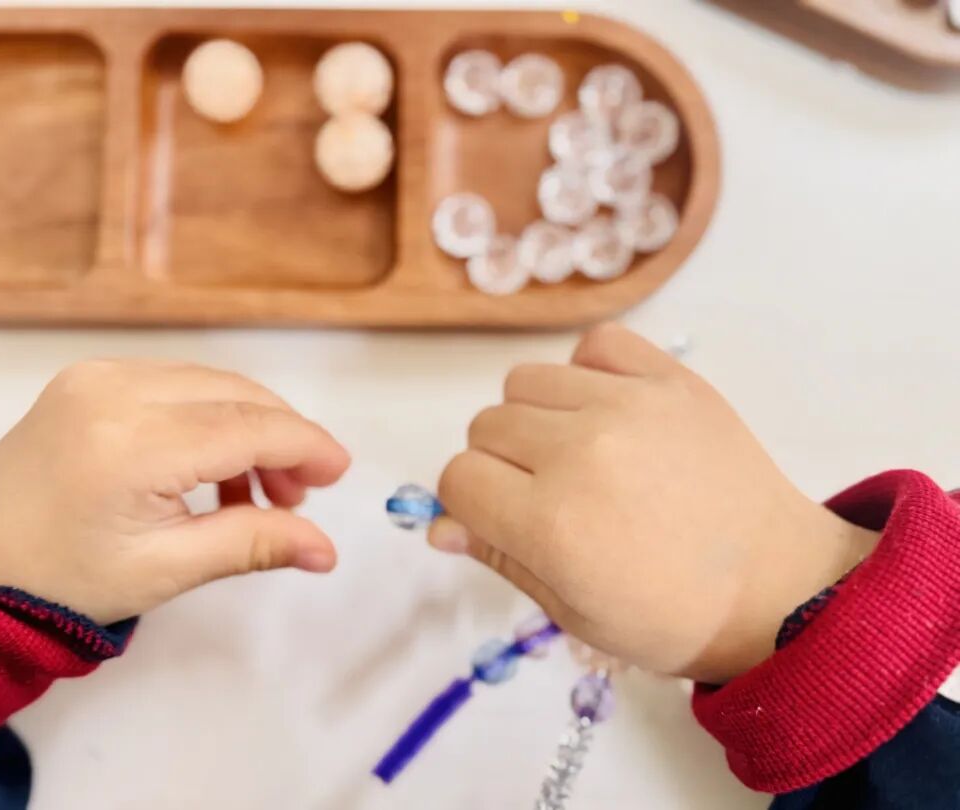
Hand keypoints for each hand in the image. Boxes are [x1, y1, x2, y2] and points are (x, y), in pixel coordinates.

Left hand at [0, 360, 350, 625]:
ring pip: (210, 383)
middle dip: (281, 438)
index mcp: (131, 444)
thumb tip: (327, 550)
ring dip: (248, 427)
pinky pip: (176, 383)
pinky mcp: (90, 376)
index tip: (340, 473)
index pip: (246, 426)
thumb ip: (252, 545)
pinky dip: (210, 417)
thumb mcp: (166, 570)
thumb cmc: (64, 579)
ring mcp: (98, 375)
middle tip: (298, 497)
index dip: (304, 445)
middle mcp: (114, 390)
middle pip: (234, 394)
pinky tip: (214, 468)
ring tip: (258, 493)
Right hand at [429, 324, 878, 682]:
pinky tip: (607, 412)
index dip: (468, 503)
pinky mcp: (672, 380)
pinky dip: (587, 372)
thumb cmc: (671, 617)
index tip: (500, 518)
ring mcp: (630, 406)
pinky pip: (595, 345)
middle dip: (500, 465)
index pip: (457, 478)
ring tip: (578, 453)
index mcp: (552, 523)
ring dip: (535, 418)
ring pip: (525, 381)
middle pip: (485, 427)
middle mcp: (582, 452)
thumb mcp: (573, 613)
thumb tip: (440, 525)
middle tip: (548, 496)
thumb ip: (500, 558)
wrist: (780, 588)